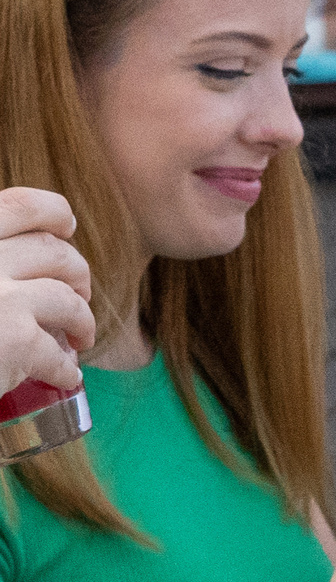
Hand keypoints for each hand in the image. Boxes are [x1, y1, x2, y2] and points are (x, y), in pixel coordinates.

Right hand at [0, 188, 92, 391]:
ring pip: (67, 300)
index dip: (54, 213)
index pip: (21, 205)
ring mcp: (0, 298)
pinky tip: (65, 377)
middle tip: (77, 293)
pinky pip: (57, 352)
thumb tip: (26, 247)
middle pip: (54, 253)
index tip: (66, 227)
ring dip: (82, 320)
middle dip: (77, 273)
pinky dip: (65, 367)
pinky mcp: (16, 340)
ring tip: (79, 337)